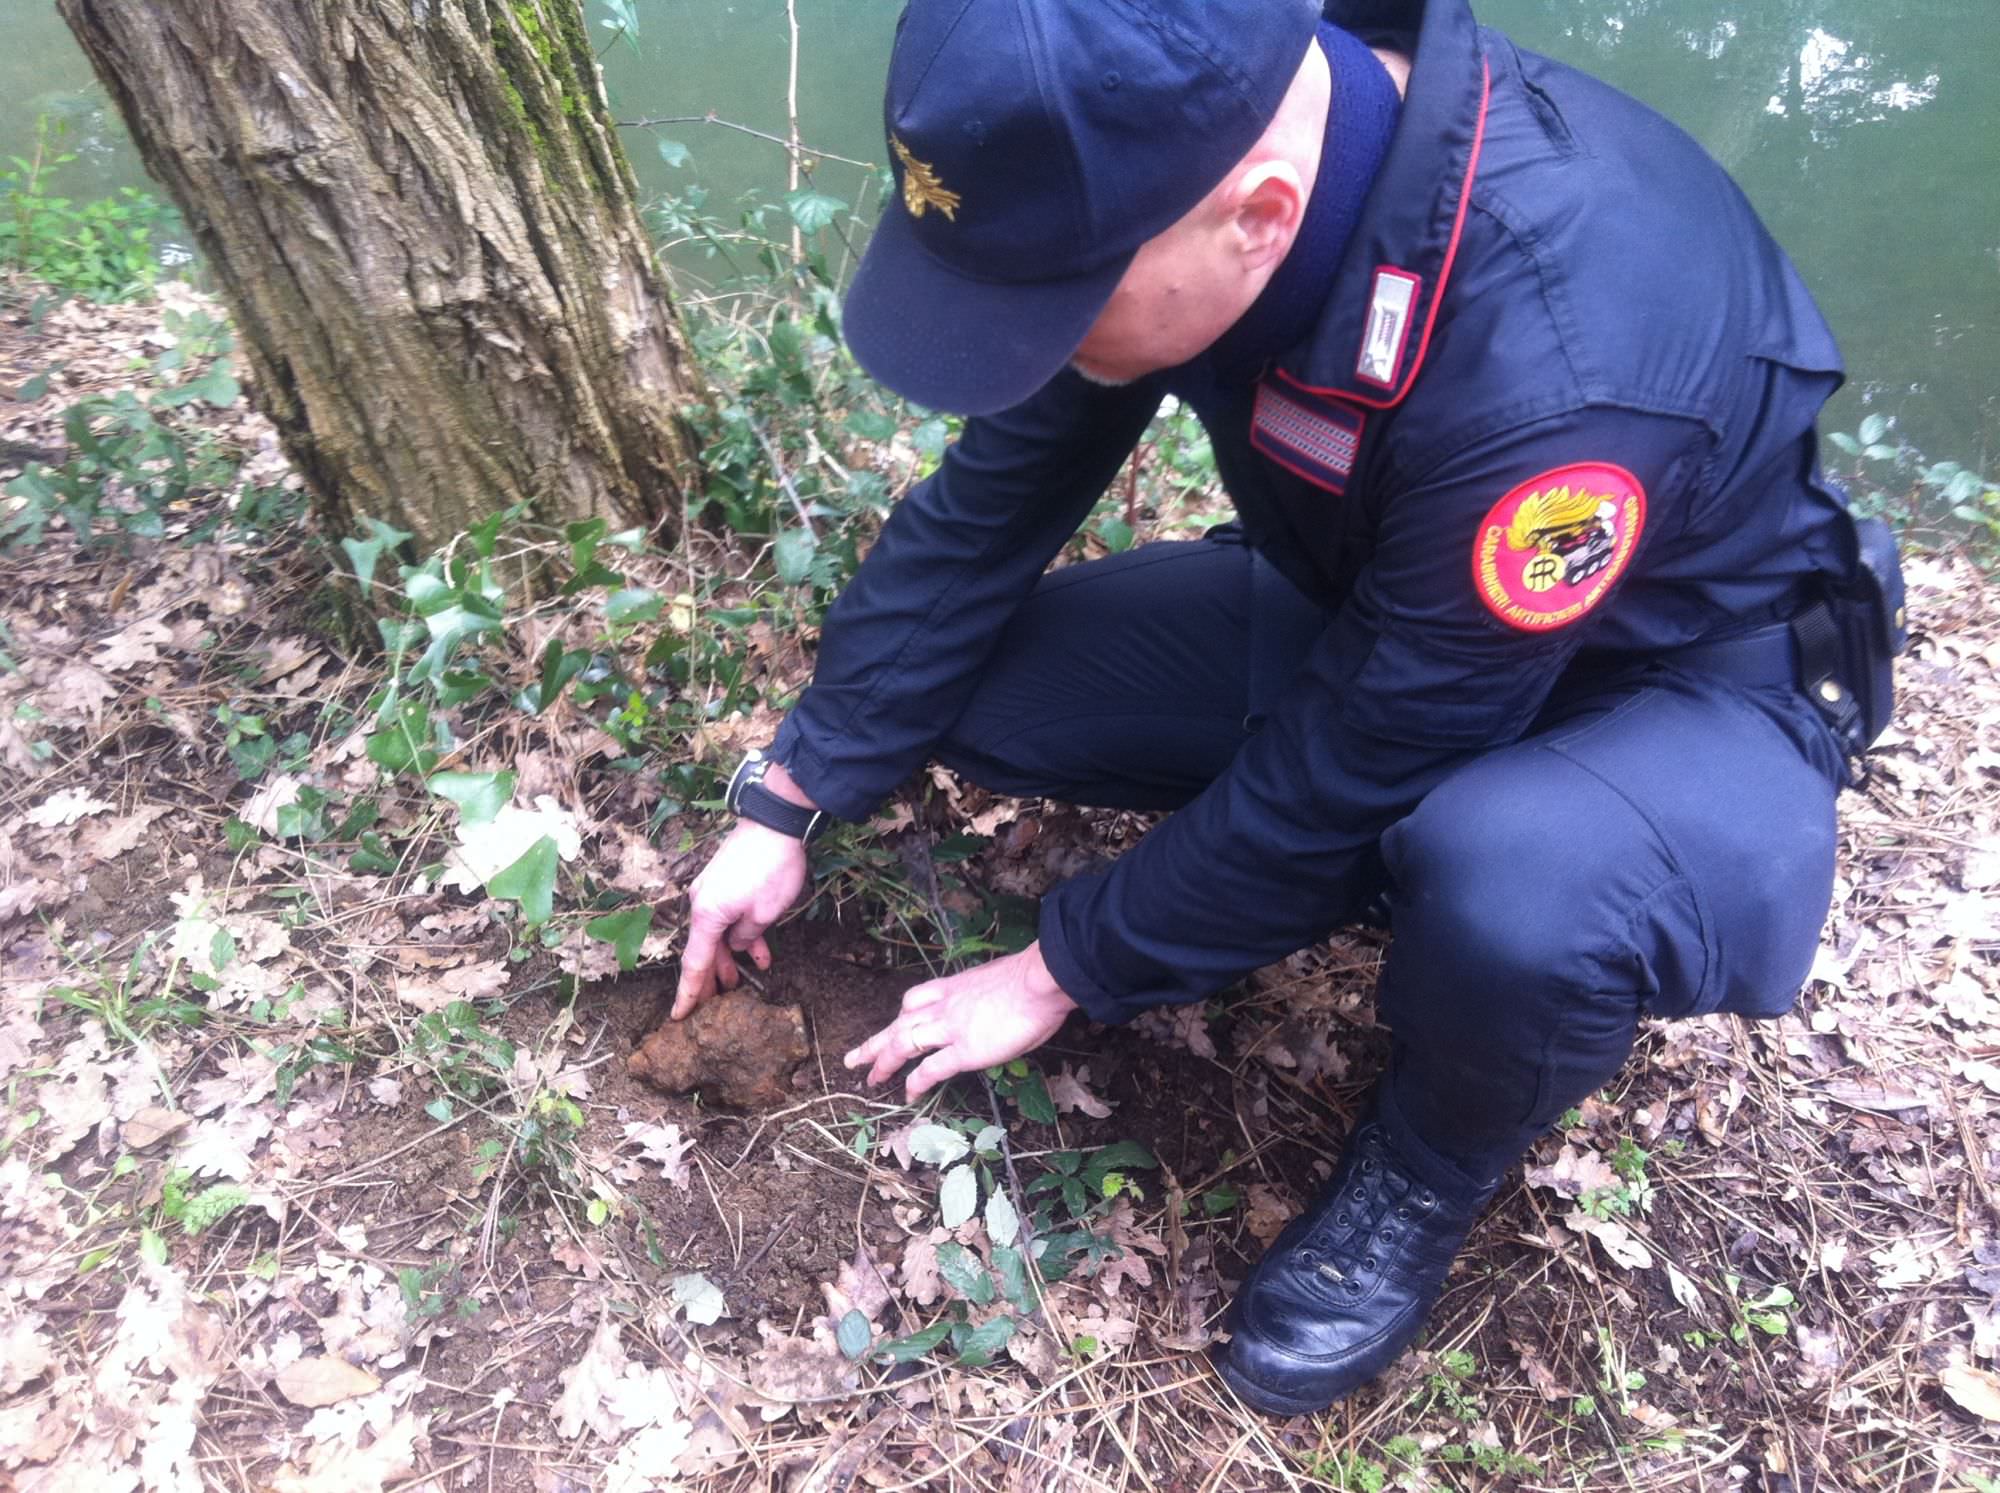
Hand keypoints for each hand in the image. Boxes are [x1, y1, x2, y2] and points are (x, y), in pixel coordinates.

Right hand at [672, 820, 807, 1018]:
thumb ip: (746, 937)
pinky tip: (759, 954)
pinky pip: (727, 917)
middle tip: (713, 1008)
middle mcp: (701, 904)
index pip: (694, 964)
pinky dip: (740, 935)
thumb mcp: (764, 913)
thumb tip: (734, 946)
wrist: (776, 822)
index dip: (688, 993)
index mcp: (706, 916)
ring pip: (717, 935)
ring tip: (738, 985)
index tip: (678, 1016)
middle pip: (703, 951)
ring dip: (728, 959)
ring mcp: (712, 891)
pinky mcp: (724, 882)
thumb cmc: (771, 868)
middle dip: (710, 980)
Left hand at [843, 942, 1077, 1102]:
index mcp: (954, 986)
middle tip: (854, 1058)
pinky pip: (931, 1069)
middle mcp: (945, 1005)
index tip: (894, 1026)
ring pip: (903, 1044)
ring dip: (883, 1062)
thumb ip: (988, 995)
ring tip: (870, 1079)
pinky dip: (916, 1082)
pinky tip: (908, 1094)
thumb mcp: (1001, 980)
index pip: (915, 999)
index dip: (901, 1016)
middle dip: (875, 1042)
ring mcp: (952, 1028)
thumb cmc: (1035, 979)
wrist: (1042, 980)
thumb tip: (995, 1006)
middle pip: (899, 1023)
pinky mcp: (965, 1051)